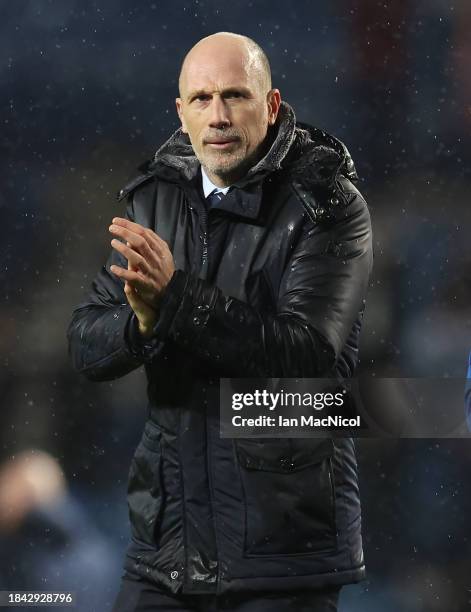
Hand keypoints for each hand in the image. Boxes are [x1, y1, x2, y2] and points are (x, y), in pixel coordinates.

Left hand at [108, 217, 174, 335]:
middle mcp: (157, 259)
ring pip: (138, 258)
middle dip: (125, 232)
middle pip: (141, 242)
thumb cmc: (163, 270)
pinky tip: (114, 268)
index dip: (129, 225)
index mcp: (161, 249)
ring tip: (113, 242)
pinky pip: (134, 278)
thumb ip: (149, 244)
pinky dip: (123, 273)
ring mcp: (152, 272)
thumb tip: (131, 235)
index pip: (144, 233)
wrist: (173, 292)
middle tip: (112, 228)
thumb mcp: (162, 254)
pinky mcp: (147, 285)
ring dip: (124, 249)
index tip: (116, 221)